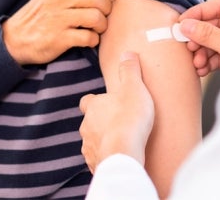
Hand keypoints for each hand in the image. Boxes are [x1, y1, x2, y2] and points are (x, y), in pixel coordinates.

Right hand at [2, 0, 115, 64]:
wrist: (14, 40)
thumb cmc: (40, 16)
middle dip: (107, 7)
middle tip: (104, 15)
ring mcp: (57, 19)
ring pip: (95, 16)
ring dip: (103, 25)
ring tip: (98, 28)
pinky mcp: (58, 38)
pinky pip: (88, 37)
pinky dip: (94, 40)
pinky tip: (89, 40)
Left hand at [79, 51, 153, 172]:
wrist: (122, 155)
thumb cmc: (128, 119)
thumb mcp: (133, 87)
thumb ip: (129, 70)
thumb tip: (127, 53)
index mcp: (93, 107)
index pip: (87, 101)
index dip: (95, 101)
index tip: (106, 102)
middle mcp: (86, 127)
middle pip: (90, 122)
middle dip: (101, 123)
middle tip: (119, 124)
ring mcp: (89, 147)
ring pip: (93, 142)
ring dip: (103, 141)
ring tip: (121, 143)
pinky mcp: (95, 164)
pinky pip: (99, 160)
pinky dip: (107, 158)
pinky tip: (119, 158)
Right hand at [178, 0, 219, 75]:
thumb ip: (209, 35)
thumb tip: (186, 25)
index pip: (219, 7)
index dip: (199, 13)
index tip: (182, 23)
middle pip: (214, 26)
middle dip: (199, 38)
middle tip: (188, 47)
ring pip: (214, 43)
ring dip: (202, 53)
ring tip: (197, 64)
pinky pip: (218, 56)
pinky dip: (209, 62)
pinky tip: (202, 70)